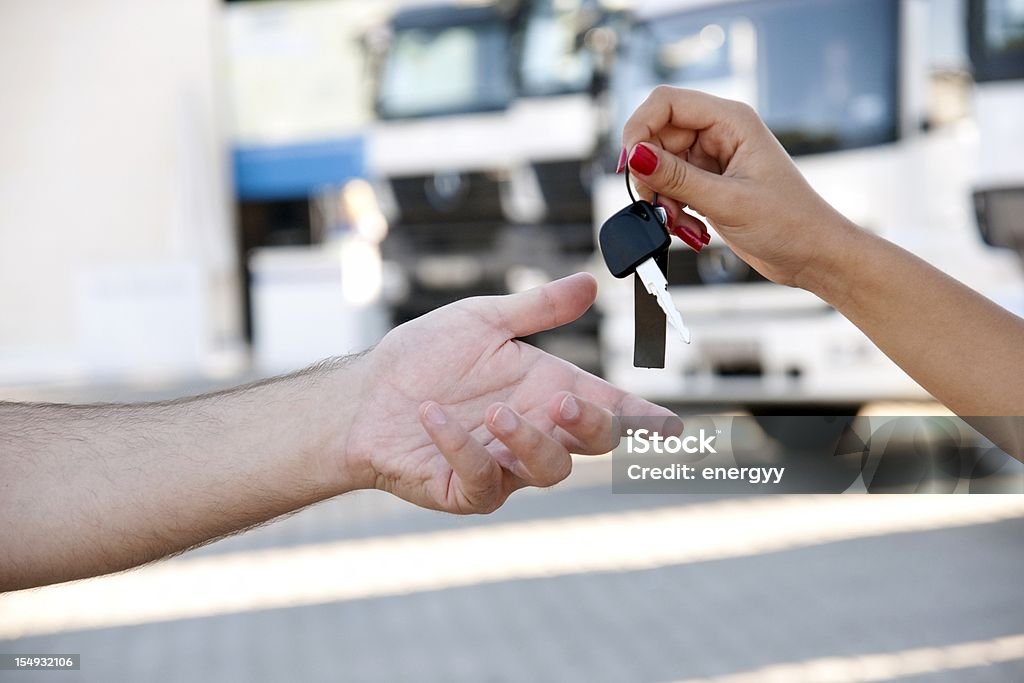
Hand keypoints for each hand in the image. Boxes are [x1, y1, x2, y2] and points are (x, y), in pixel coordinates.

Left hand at [340, 273, 679, 513]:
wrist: (363, 393)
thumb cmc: (423, 357)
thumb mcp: (482, 321)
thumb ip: (537, 308)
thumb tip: (590, 282)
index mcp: (546, 389)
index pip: (606, 408)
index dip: (642, 419)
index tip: (673, 428)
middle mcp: (533, 430)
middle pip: (588, 442)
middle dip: (588, 425)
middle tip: (565, 399)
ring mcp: (502, 465)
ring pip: (545, 469)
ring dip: (529, 441)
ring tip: (498, 412)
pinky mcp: (465, 489)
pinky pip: (480, 480)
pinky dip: (462, 449)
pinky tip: (433, 417)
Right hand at [621, 86, 855, 287]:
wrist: (812, 255)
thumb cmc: (790, 223)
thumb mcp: (727, 201)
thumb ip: (677, 178)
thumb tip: (636, 156)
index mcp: (731, 120)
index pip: (667, 103)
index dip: (640, 128)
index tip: (631, 164)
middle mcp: (719, 133)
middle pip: (657, 137)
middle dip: (651, 175)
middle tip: (659, 206)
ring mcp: (712, 159)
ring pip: (660, 166)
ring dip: (662, 198)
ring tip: (681, 222)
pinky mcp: (708, 184)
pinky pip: (671, 188)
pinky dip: (672, 210)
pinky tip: (691, 227)